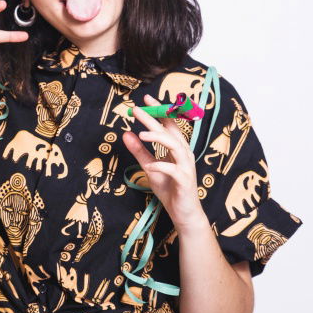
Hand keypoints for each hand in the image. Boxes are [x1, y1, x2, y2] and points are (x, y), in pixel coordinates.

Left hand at [122, 94, 205, 231]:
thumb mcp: (149, 168)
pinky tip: (149, 166)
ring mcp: (186, 167)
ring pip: (175, 145)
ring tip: (142, 134)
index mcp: (177, 149)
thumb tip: (125, 134)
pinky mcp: (185, 180)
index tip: (146, 99)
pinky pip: (173, 169)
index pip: (169, 124)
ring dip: (158, 138)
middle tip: (138, 110)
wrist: (183, 214)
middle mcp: (184, 154)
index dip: (159, 111)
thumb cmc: (169, 189)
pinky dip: (160, 166)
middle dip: (154, 119)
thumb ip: (139, 151)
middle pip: (170, 131)